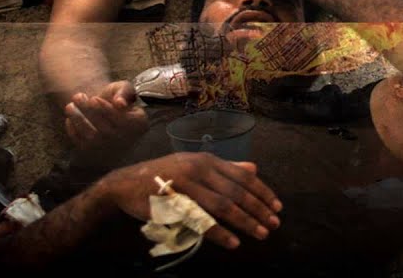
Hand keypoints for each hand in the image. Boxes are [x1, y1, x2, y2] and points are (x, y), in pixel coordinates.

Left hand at [64, 81, 148, 152]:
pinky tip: (70, 118)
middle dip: (89, 111)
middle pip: (105, 128)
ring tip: (70, 106)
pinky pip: (82, 144)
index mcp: (139, 124)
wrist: (106, 109)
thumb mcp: (123, 88)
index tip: (94, 98)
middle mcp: (127, 139)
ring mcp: (110, 148)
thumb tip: (120, 103)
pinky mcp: (95, 152)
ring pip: (92, 137)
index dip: (106, 110)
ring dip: (78, 120)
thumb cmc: (116, 96)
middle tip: (77, 96)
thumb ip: (124, 91)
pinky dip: (73, 131)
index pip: (121, 120)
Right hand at [98, 152, 282, 245]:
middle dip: (259, 209)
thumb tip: (254, 168)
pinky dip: (219, 232)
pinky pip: (201, 220)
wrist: (125, 183)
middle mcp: (200, 168)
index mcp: (208, 160)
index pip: (243, 175)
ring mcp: (187, 184)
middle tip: (274, 224)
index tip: (277, 206)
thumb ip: (225, 169)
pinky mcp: (174, 203)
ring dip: (245, 221)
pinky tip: (233, 242)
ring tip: (261, 233)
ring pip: (223, 205)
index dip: (263, 191)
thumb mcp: (196, 165)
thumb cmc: (164, 175)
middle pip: (237, 191)